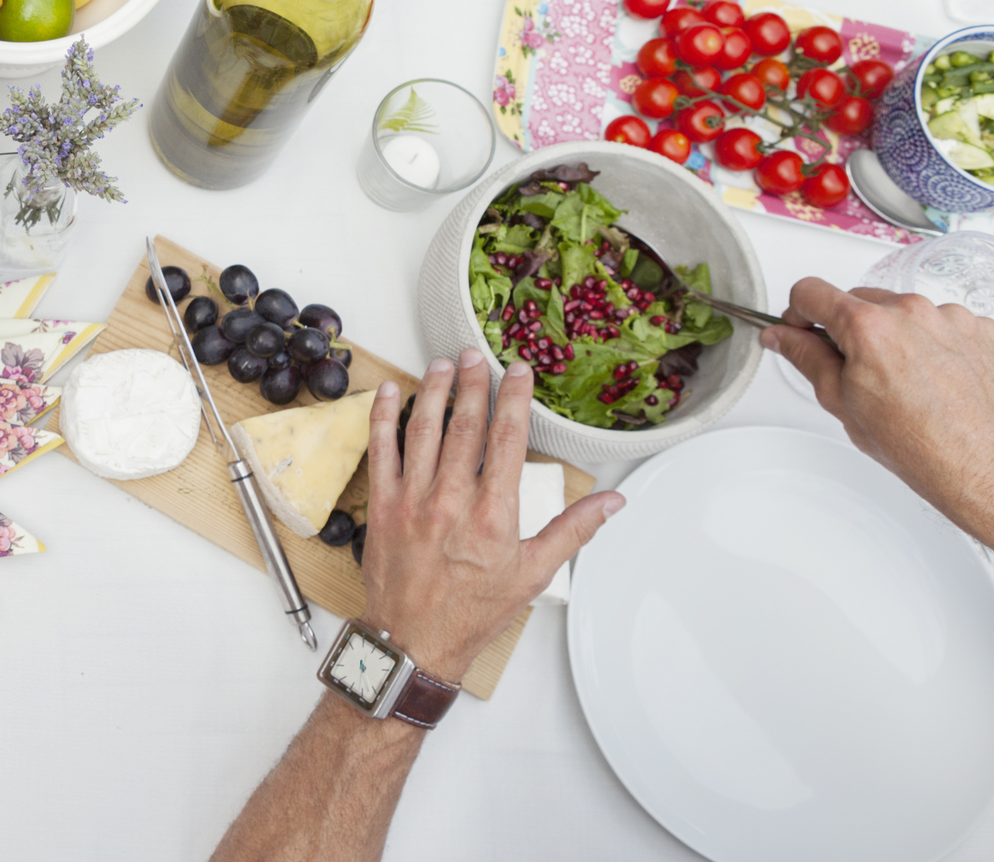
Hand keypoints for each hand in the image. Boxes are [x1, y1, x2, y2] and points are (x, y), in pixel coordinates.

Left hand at [360, 350, 623, 680]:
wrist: (416, 640)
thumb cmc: (473, 611)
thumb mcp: (534, 574)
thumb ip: (574, 530)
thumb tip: (612, 500)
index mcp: (493, 514)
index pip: (507, 440)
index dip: (514, 398)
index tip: (518, 371)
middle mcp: (451, 500)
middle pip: (465, 426)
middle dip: (472, 384)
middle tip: (476, 354)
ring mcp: (412, 500)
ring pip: (422, 431)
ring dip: (433, 392)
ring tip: (441, 364)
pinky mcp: (383, 506)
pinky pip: (381, 451)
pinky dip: (384, 418)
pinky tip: (390, 392)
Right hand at [768, 279, 993, 547]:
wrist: (980, 466)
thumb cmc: (917, 443)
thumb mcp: (841, 401)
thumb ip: (806, 357)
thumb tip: (784, 337)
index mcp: (869, 326)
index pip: (811, 292)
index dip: (798, 313)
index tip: (801, 328)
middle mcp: (912, 311)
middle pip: (860, 300)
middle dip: (849, 329)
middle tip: (855, 370)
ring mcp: (952, 318)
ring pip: (903, 312)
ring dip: (894, 335)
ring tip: (904, 381)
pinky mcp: (982, 330)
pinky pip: (943, 323)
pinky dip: (934, 343)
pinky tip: (935, 378)